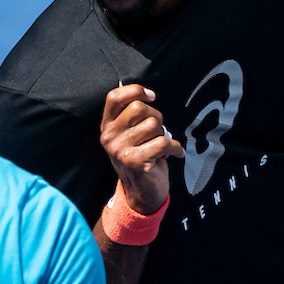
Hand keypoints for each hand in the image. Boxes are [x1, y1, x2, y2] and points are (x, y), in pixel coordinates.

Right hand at [100, 84, 185, 213]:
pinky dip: (175, 148)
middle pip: (138, 108)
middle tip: (158, 131)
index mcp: (107, 125)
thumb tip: (145, 94)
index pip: (114, 97)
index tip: (151, 97)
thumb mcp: (129, 134)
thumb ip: (131, 115)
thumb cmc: (141, 157)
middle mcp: (108, 136)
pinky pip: (163, 143)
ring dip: (164, 134)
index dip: (135, 91)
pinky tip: (176, 153)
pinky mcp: (133, 161)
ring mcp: (119, 149)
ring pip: (153, 125)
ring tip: (160, 146)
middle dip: (156, 116)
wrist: (142, 192)